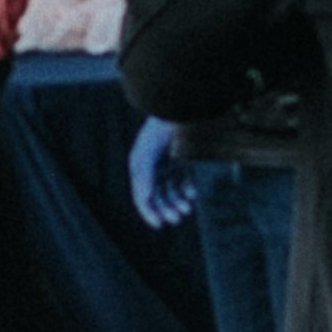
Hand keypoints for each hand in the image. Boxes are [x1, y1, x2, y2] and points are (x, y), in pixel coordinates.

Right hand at [129, 114, 202, 230]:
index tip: (160, 225)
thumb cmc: (160, 130)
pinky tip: (192, 194)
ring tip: (187, 208)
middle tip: (178, 217)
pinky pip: (182, 179)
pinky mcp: (180, 158)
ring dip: (177, 201)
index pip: (142, 197)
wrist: (179, 107)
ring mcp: (166, 162)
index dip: (149, 213)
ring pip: (170, 190)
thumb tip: (145, 199)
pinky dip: (186, 189)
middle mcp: (151, 167)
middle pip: (157, 196)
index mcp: (139, 167)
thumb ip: (144, 177)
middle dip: (166, 208)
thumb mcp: (148, 154)